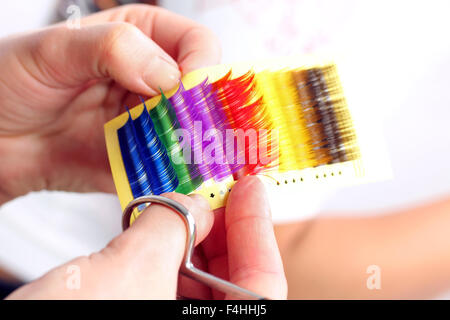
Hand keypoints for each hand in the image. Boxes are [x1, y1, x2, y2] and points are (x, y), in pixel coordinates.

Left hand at [0, 4, 220, 203]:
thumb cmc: (10, 82)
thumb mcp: (54, 50)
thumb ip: (113, 48)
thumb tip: (169, 76)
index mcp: (141, 39)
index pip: (195, 45)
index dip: (200, 66)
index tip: (186, 92)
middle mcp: (152, 81)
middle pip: (201, 95)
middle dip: (205, 116)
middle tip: (195, 135)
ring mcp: (149, 123)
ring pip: (194, 135)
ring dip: (197, 150)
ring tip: (192, 162)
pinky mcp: (142, 160)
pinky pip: (171, 169)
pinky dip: (180, 178)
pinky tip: (178, 182)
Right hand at [7, 176, 286, 298]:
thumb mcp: (128, 269)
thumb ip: (170, 225)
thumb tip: (190, 204)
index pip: (264, 284)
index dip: (260, 228)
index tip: (253, 187)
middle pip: (237, 284)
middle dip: (226, 232)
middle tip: (217, 192)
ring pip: (202, 288)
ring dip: (194, 244)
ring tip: (184, 210)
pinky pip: (171, 292)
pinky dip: (168, 260)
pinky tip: (158, 236)